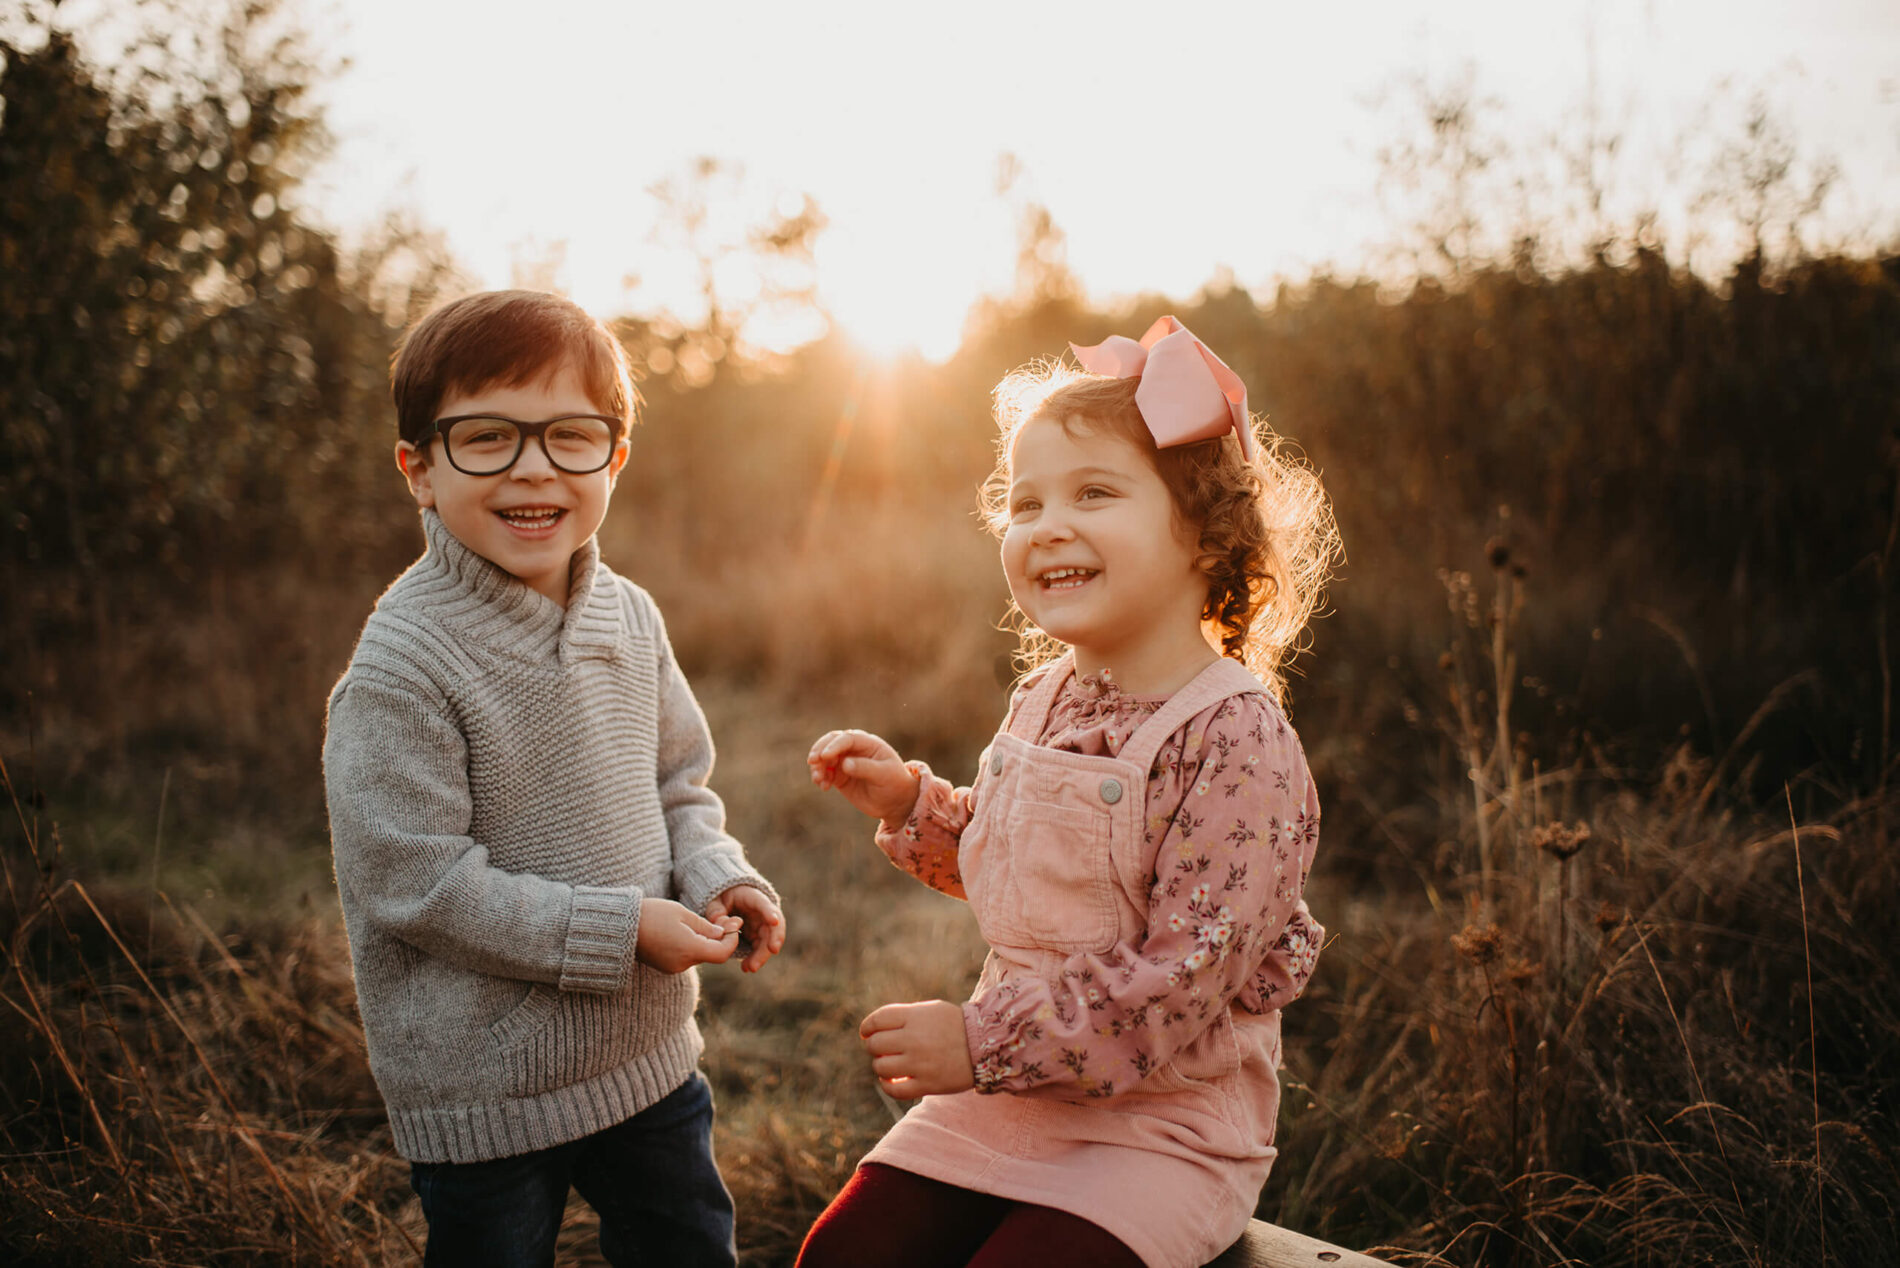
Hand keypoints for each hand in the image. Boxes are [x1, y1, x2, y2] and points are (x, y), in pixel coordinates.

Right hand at [635, 898, 740, 972]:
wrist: (620, 926)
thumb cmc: (651, 914)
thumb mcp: (682, 914)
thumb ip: (706, 926)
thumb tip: (724, 933)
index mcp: (689, 949)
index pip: (723, 953)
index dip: (732, 939)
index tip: (731, 924)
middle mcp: (682, 963)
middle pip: (712, 954)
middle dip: (720, 938)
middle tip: (722, 919)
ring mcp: (673, 967)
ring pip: (700, 955)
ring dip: (705, 941)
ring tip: (701, 922)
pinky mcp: (665, 966)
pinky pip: (686, 957)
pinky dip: (692, 945)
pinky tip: (685, 931)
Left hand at [705, 884, 785, 972]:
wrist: (729, 903)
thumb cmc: (723, 899)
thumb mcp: (716, 901)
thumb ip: (716, 910)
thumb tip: (719, 923)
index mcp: (753, 898)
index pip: (763, 904)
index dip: (769, 912)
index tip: (774, 921)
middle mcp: (762, 913)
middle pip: (772, 927)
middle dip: (771, 941)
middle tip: (769, 952)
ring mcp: (762, 926)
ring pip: (768, 941)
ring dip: (762, 955)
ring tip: (750, 968)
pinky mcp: (758, 938)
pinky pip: (760, 949)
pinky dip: (755, 959)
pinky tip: (747, 968)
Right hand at [808, 729, 919, 825]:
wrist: (895, 802)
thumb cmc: (894, 784)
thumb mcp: (884, 775)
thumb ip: (865, 768)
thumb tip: (844, 763)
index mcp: (868, 743)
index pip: (847, 738)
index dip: (834, 745)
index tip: (824, 756)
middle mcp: (854, 749)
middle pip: (831, 742)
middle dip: (819, 750)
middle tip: (812, 762)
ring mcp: (845, 761)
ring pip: (824, 758)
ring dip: (817, 766)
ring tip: (819, 780)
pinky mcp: (839, 775)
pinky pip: (824, 772)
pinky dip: (820, 777)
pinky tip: (823, 786)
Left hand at [860, 1000, 974, 1099]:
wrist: (985, 1046)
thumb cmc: (954, 1025)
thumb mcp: (930, 1010)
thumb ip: (902, 1016)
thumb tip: (872, 1031)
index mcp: (915, 1017)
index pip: (876, 1021)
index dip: (867, 1028)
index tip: (867, 1033)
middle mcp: (914, 1039)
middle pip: (875, 1045)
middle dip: (874, 1047)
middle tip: (884, 1049)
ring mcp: (920, 1063)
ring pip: (881, 1068)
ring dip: (881, 1066)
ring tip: (891, 1064)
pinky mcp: (927, 1085)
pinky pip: (894, 1090)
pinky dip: (887, 1086)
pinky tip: (892, 1081)